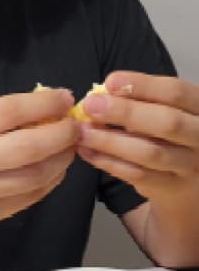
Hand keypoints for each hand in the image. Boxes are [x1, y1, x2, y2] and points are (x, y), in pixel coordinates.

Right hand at [0, 89, 77, 241]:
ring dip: (60, 160)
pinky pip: (26, 199)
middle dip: (62, 134)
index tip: (64, 98)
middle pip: (29, 147)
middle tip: (75, 126)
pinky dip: (47, 183)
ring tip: (67, 148)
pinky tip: (52, 171)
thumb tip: (42, 109)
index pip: (9, 111)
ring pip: (35, 177)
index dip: (44, 103)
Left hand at [75, 72, 198, 203]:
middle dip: (125, 113)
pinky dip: (108, 162)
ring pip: (149, 153)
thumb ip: (143, 101)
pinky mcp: (171, 188)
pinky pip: (136, 174)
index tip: (110, 82)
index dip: (143, 85)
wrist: (191, 183)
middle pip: (167, 123)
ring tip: (82, 132)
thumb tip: (103, 94)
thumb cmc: (172, 136)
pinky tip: (88, 151)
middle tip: (91, 106)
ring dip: (110, 141)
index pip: (176, 92)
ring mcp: (189, 166)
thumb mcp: (167, 111)